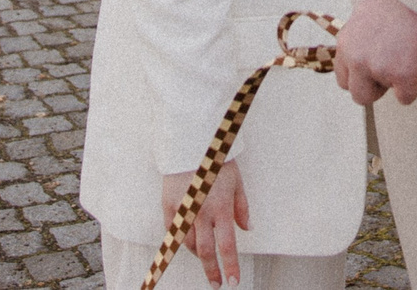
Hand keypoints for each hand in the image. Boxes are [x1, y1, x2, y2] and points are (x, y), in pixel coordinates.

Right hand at [159, 159, 247, 285]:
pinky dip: (181, 240)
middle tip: (217, 284)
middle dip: (212, 271)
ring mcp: (183, 209)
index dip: (229, 266)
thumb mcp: (237, 181)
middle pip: (205, 251)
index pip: (227, 246)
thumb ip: (242, 208)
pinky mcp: (169, 205)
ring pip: (188, 243)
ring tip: (206, 258)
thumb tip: (247, 228)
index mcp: (221, 207)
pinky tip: (187, 243)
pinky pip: (173, 231)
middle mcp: (201, 212)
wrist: (190, 141)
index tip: (232, 281)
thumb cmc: (217, 160)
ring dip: (198, 255)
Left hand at [332, 0, 416, 105]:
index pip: (344, 79)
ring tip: (406, 56)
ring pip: (384, 95)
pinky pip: (406, 97)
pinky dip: (414, 87)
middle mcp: (357, 59)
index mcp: (346, 44)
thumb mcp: (365, 17)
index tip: (374, 71)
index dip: (361, 78)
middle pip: (359, 95)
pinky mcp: (402, 74)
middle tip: (392, 70)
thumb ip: (361, 41)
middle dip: (375, 88)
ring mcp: (378, 68)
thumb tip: (368, 55)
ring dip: (395, 83)